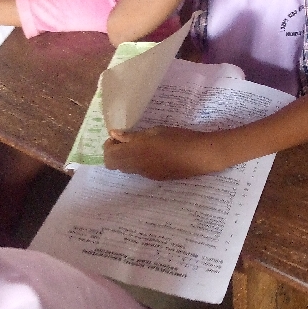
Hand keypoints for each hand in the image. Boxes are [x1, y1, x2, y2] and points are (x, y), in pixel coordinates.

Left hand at [104, 127, 220, 179]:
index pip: (109, 156)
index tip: (118, 136)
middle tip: (125, 141)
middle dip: (114, 153)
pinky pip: (138, 171)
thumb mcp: (154, 131)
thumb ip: (132, 136)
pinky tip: (152, 154)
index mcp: (136, 152)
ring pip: (125, 169)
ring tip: (139, 146)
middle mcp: (137, 166)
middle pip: (113, 165)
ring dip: (125, 158)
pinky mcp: (155, 177)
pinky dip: (137, 162)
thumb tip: (114, 135)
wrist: (198, 155)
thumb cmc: (178, 138)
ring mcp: (146, 173)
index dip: (109, 146)